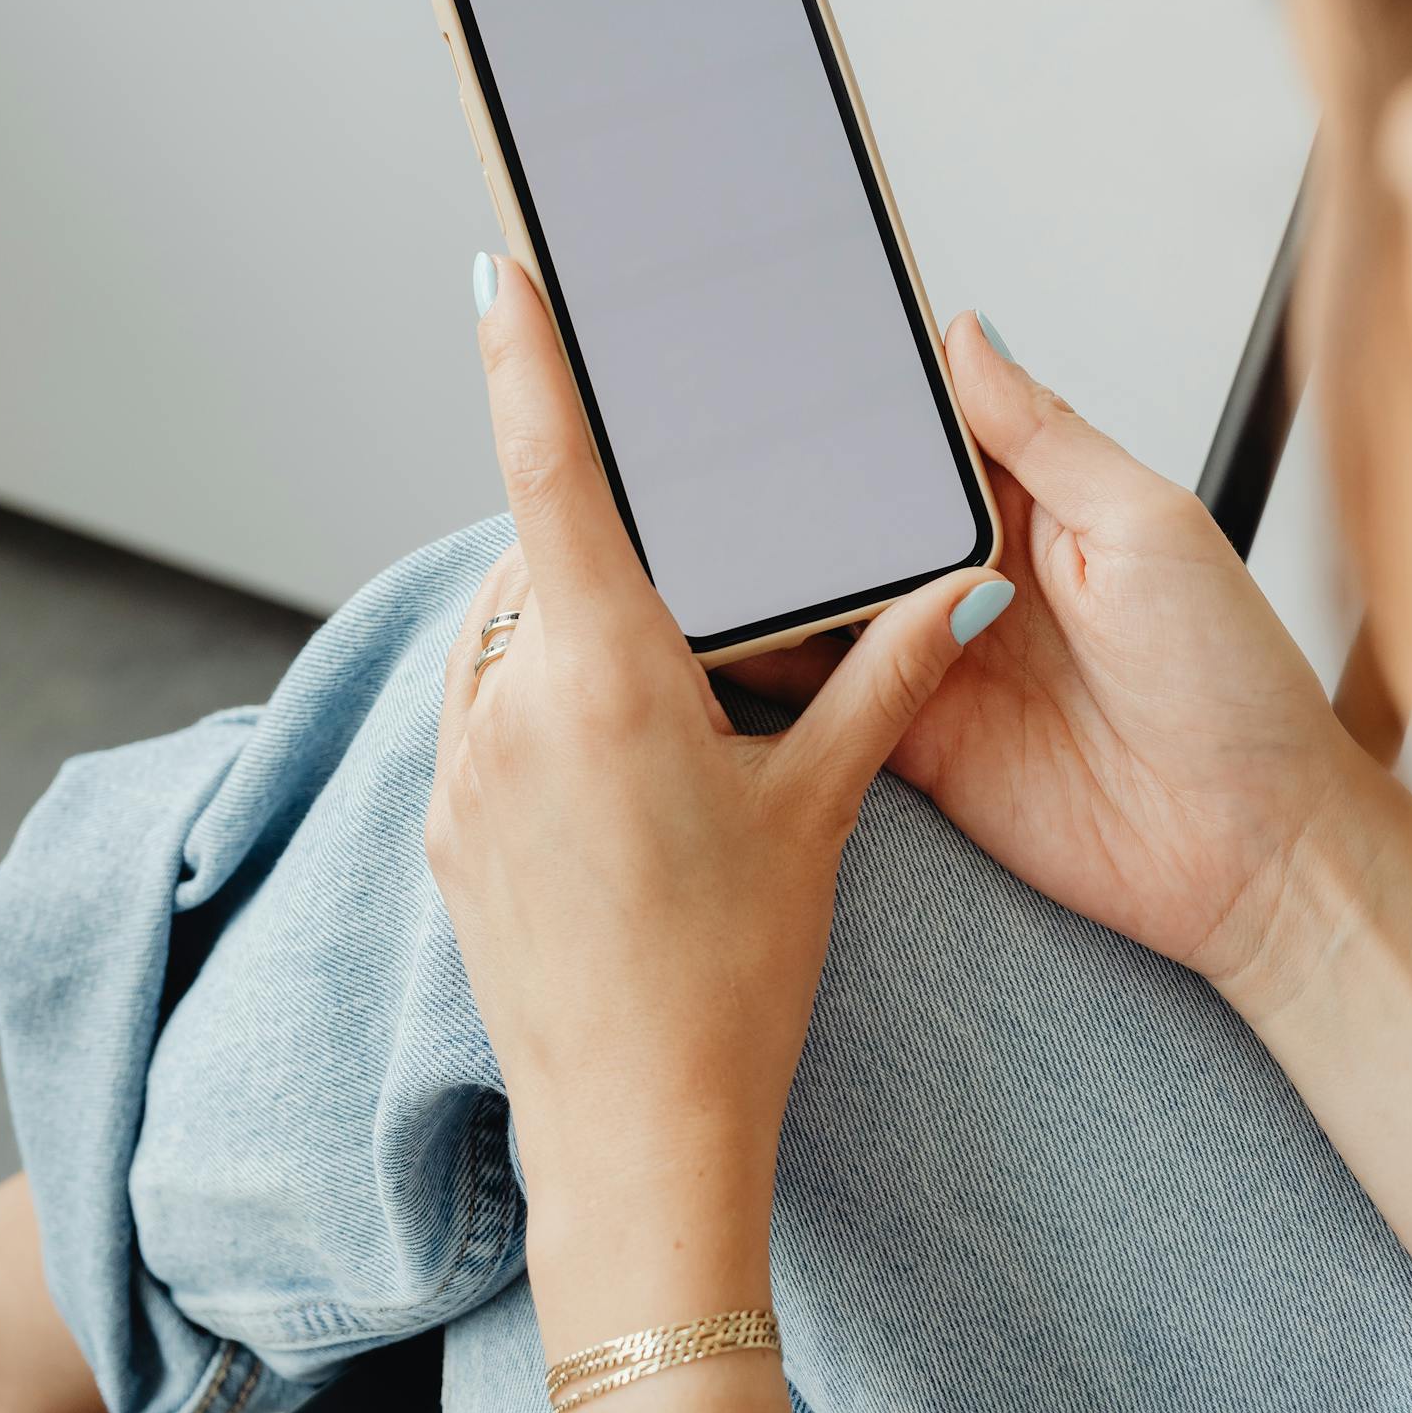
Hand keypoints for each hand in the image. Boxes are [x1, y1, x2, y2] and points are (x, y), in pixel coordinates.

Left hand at [421, 258, 1012, 1337]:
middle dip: (604, 547)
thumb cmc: (734, 978)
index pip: (548, 473)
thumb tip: (965, 587)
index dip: (525, 361)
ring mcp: (460, 771)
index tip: (499, 274)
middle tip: (683, 586)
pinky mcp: (446, 828)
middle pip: (539, 560)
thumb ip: (886, 674)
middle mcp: (508, 705)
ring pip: (507, 638)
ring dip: (570, 632)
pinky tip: (617, 772)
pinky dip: (539, 703)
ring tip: (666, 707)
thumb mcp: (819, 806)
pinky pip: (484, 713)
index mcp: (603, 675)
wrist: (637, 1137)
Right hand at [740, 312, 1384, 1010]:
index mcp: (1040, 503)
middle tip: (702, 445)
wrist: (1254, 851)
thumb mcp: (1148, 527)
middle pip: (859, 512)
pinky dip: (766, 666)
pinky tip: (712, 636)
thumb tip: (970, 336)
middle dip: (791, 483)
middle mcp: (979, 574)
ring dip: (770, 571)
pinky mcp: (912, 738)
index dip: (863, 399)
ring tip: (689, 532)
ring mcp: (939, 657)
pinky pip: (822, 694)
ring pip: (827, 597)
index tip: (784, 354)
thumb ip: (1046, 437)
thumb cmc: (1237, 685)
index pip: (928, 432)